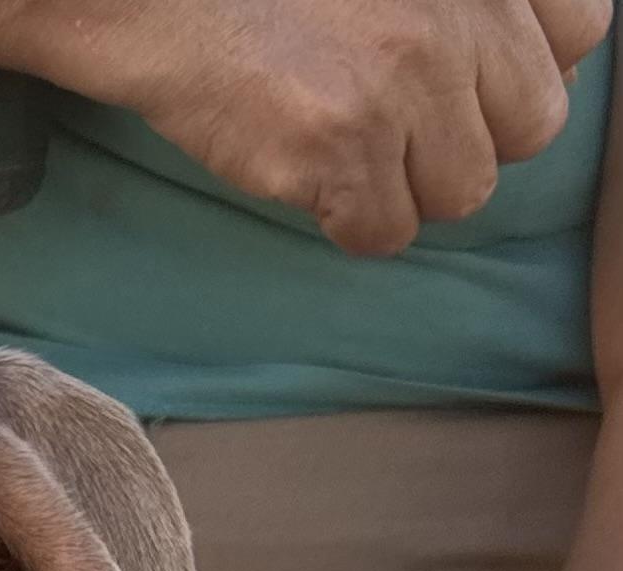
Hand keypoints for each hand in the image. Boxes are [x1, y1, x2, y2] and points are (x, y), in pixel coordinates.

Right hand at [0, 0, 607, 252]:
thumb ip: (461, 0)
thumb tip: (515, 66)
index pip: (578, 35)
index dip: (521, 70)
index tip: (467, 77)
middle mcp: (465, 11)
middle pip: (530, 126)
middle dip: (470, 136)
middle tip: (401, 123)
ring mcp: (409, 80)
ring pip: (462, 190)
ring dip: (407, 184)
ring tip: (344, 142)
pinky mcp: (345, 144)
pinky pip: (385, 233)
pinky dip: (347, 221)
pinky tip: (306, 172)